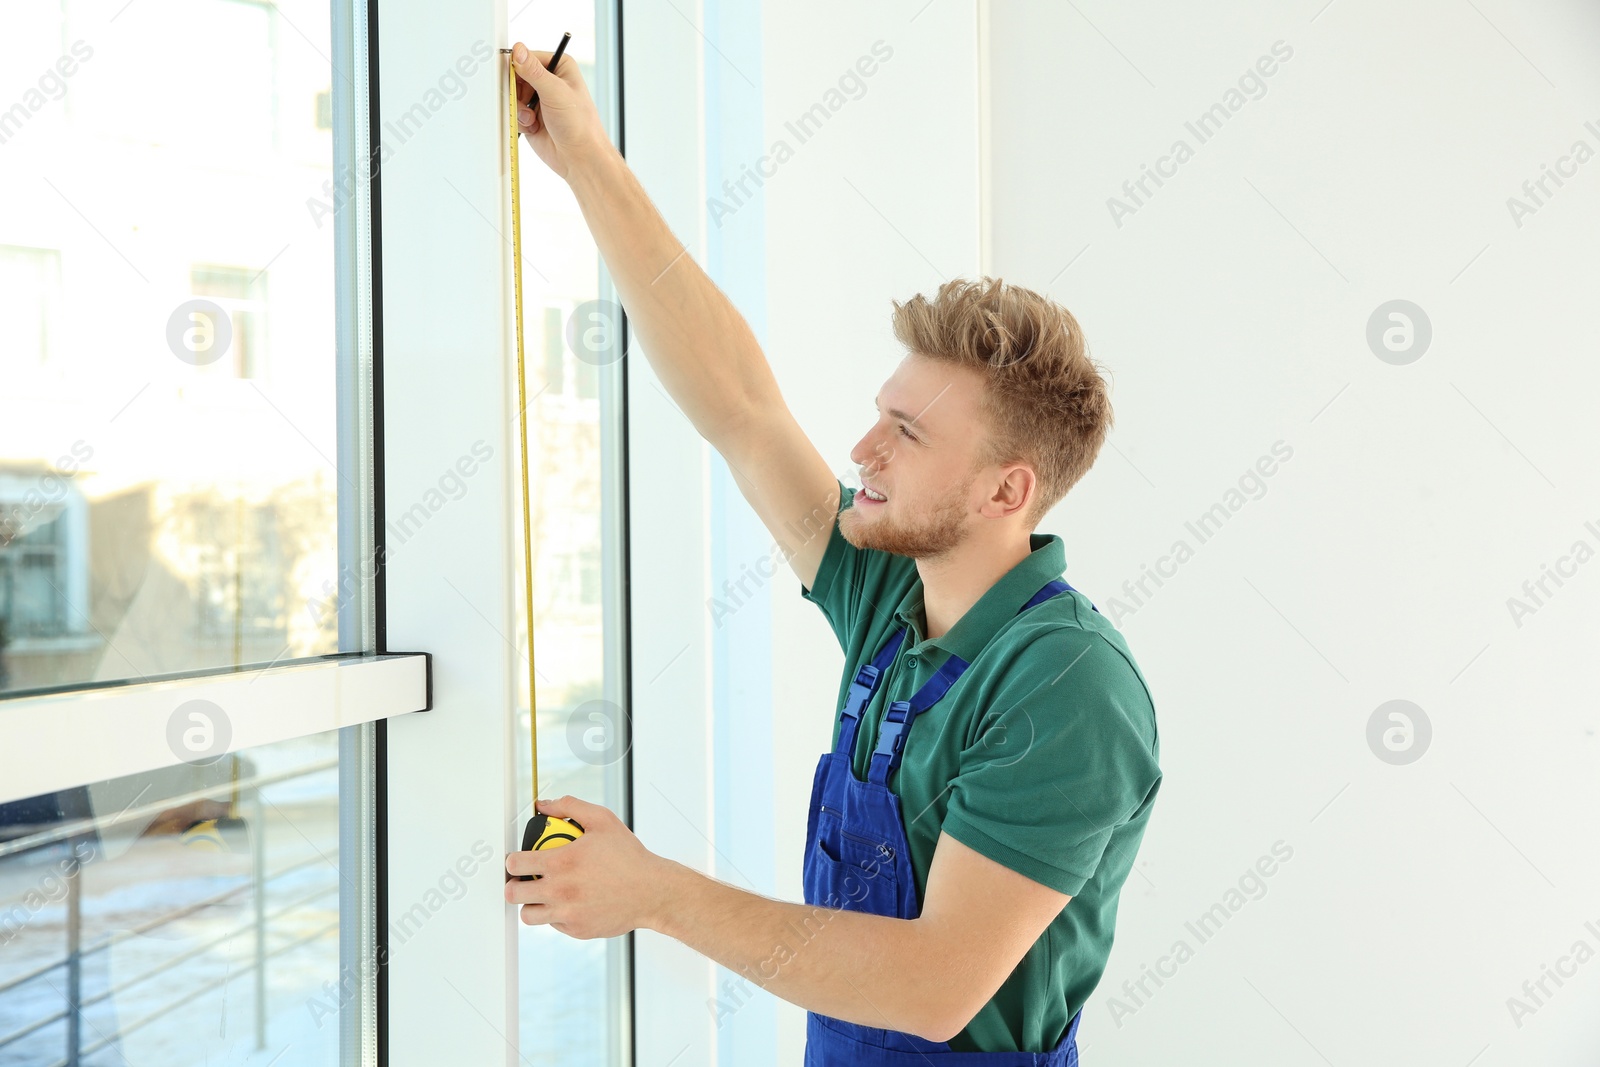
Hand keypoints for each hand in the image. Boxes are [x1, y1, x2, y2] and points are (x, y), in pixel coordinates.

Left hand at [504, 795, 674, 938]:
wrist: (651, 891)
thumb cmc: (629, 857)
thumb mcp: (602, 820)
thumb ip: (570, 806)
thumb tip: (545, 805)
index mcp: (562, 863)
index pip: (516, 864)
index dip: (512, 860)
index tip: (516, 860)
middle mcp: (560, 891)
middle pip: (514, 894)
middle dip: (513, 885)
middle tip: (522, 880)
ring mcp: (567, 914)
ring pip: (528, 915)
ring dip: (530, 904)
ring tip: (541, 894)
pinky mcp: (576, 930)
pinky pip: (553, 924)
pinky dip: (555, 915)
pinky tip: (568, 902)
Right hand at [510, 41, 607, 180]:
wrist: (579, 158)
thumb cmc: (579, 125)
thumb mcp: (555, 92)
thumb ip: (534, 71)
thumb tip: (519, 49)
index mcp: (559, 66)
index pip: (527, 57)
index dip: (517, 68)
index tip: (514, 80)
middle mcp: (548, 81)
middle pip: (515, 77)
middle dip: (516, 92)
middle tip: (524, 103)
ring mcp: (539, 99)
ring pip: (512, 96)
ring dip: (518, 109)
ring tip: (533, 119)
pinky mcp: (531, 116)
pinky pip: (514, 113)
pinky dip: (520, 121)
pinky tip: (534, 127)